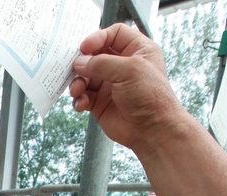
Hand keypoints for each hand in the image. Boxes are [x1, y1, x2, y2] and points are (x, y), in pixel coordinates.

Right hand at [69, 24, 187, 153]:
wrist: (151, 129)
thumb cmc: (151, 97)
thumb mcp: (129, 70)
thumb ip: (102, 63)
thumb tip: (80, 62)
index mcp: (137, 50)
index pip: (114, 34)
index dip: (98, 37)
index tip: (84, 47)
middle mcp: (122, 65)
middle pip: (94, 55)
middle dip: (82, 62)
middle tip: (74, 68)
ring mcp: (110, 84)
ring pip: (85, 76)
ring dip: (77, 82)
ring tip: (77, 90)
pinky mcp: (100, 102)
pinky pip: (83, 95)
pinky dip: (79, 99)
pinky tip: (82, 104)